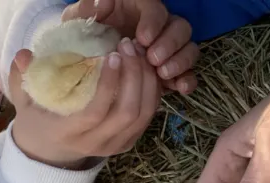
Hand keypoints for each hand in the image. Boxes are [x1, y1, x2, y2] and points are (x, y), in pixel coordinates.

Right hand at [10, 37, 160, 168]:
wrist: (51, 153)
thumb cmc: (38, 120)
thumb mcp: (25, 101)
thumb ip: (22, 78)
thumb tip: (25, 55)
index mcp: (69, 134)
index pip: (96, 113)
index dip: (108, 84)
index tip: (112, 56)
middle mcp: (96, 144)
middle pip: (127, 112)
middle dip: (134, 76)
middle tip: (129, 48)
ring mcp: (115, 146)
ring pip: (143, 114)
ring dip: (146, 82)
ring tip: (139, 54)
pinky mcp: (129, 143)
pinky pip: (148, 117)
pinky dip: (152, 92)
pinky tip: (145, 70)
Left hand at [62, 0, 198, 93]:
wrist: (84, 65)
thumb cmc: (84, 38)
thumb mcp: (79, 21)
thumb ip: (89, 9)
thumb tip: (102, 1)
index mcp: (140, 9)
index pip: (157, 10)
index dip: (154, 23)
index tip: (143, 39)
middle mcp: (160, 27)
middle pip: (181, 28)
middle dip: (170, 44)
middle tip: (153, 59)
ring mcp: (169, 51)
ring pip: (189, 49)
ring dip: (180, 62)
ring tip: (162, 73)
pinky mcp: (172, 72)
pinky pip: (189, 74)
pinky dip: (188, 81)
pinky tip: (179, 88)